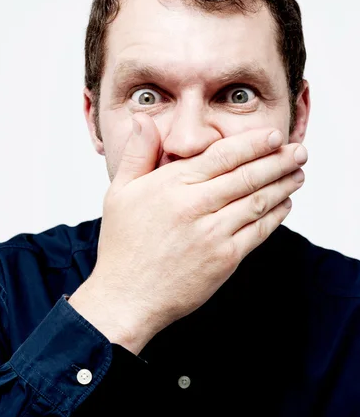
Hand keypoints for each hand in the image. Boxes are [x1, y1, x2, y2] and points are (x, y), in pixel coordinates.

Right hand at [70, 113, 306, 353]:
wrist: (127, 297)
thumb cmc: (123, 246)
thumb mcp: (119, 192)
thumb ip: (137, 153)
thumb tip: (143, 119)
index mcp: (172, 185)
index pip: (223, 155)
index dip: (253, 143)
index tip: (273, 135)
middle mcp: (196, 207)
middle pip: (247, 176)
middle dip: (278, 160)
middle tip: (298, 151)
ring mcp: (213, 234)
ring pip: (258, 201)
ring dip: (283, 185)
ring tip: (298, 173)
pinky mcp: (225, 259)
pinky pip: (258, 231)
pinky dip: (275, 215)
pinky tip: (284, 204)